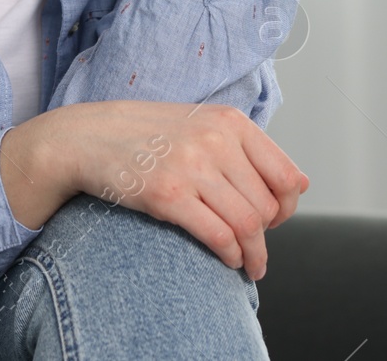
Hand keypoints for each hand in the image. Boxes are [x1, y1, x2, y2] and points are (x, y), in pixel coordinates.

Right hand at [49, 100, 309, 280]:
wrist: (87, 136)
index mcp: (230, 122)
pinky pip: (217, 235)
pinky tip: (227, 259)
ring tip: (249, 263)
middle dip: (267, 235)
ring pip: (247, 224)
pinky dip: (230, 255)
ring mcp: (191, 167)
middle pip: (267, 206)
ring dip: (253, 253)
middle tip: (256, 246)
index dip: (287, 207)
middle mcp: (216, 141)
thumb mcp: (202, 123)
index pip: (285, 175)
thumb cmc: (147, 134)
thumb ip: (247, 149)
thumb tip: (299, 184)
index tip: (276, 220)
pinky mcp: (167, 195)